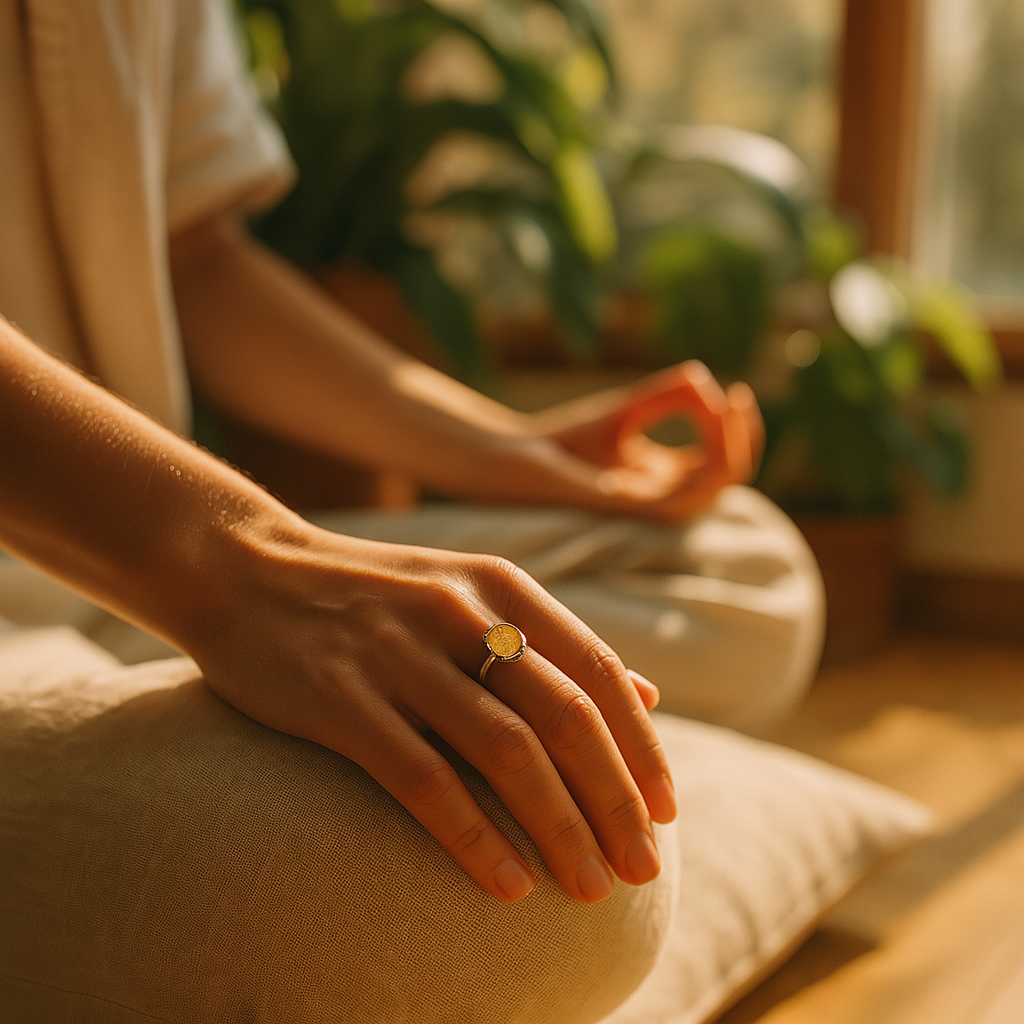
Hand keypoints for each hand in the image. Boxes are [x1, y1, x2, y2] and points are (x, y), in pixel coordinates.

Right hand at [191, 519, 676, 904]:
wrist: (246, 569)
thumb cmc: (375, 594)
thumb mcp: (471, 593)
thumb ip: (554, 642)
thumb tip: (646, 692)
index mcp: (499, 586)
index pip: (597, 672)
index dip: (640, 746)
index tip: (667, 812)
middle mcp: (459, 611)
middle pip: (565, 716)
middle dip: (615, 800)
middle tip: (642, 868)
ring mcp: (399, 653)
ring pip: (505, 751)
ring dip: (560, 826)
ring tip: (592, 888)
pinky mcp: (340, 698)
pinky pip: (422, 779)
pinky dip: (475, 836)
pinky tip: (508, 884)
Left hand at [532, 361, 764, 521]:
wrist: (519, 459)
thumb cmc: (565, 440)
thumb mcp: (628, 410)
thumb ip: (669, 397)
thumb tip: (707, 382)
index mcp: (664, 478)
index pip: (720, 464)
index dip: (737, 430)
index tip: (734, 392)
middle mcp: (664, 496)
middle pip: (728, 476)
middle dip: (744, 436)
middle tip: (738, 398)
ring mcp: (650, 505)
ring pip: (717, 487)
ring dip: (733, 446)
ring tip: (730, 406)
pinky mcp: (634, 506)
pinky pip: (689, 495)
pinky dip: (710, 459)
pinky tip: (710, 421)